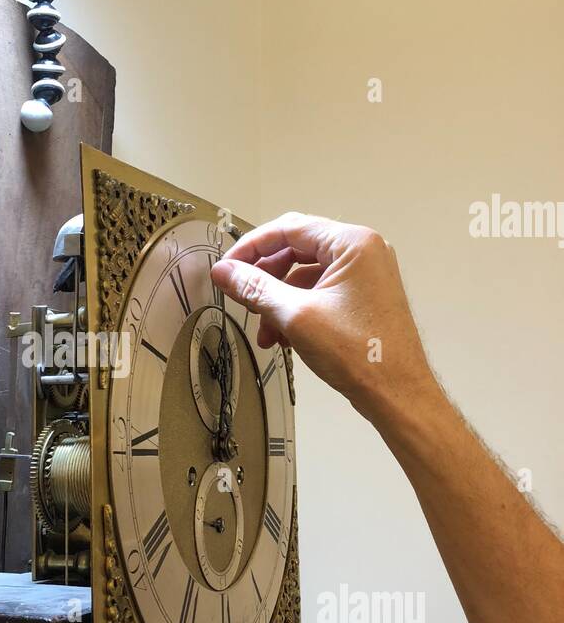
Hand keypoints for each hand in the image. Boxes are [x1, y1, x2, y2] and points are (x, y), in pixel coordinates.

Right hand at [210, 213, 438, 427]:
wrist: (398, 394)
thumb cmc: (360, 353)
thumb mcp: (296, 316)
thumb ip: (255, 288)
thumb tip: (224, 272)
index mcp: (353, 243)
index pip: (289, 228)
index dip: (252, 247)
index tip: (227, 268)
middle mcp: (363, 252)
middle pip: (297, 250)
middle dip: (265, 278)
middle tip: (241, 296)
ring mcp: (366, 275)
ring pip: (305, 275)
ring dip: (278, 301)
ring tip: (264, 332)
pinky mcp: (364, 298)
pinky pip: (320, 293)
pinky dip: (297, 310)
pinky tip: (283, 338)